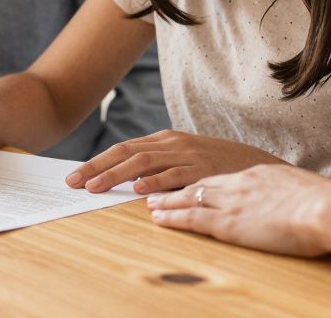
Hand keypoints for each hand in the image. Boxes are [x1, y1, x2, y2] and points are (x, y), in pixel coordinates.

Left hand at [65, 129, 285, 193]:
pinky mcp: (204, 169)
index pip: (122, 149)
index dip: (96, 162)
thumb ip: (157, 168)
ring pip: (144, 162)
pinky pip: (174, 174)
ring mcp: (187, 154)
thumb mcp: (184, 161)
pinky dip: (154, 181)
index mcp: (164, 140)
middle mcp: (172, 143)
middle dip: (96, 167)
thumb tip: (126, 182)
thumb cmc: (217, 167)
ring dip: (116, 175)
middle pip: (126, 152)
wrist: (257, 165)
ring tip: (96, 187)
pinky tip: (137, 191)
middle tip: (73, 182)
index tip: (73, 177)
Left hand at [145, 165, 330, 256]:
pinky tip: (158, 219)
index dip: (202, 180)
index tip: (190, 182)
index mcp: (257, 175)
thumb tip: (298, 200)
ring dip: (166, 201)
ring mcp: (231, 202)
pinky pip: (192, 219)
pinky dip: (172, 218)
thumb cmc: (325, 203)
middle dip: (175, 186)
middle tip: (157, 188)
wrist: (324, 207)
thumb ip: (291, 193)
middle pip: (199, 183)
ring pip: (189, 198)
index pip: (222, 177)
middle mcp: (239, 184)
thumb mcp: (303, 189)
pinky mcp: (228, 223)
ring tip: (149, 203)